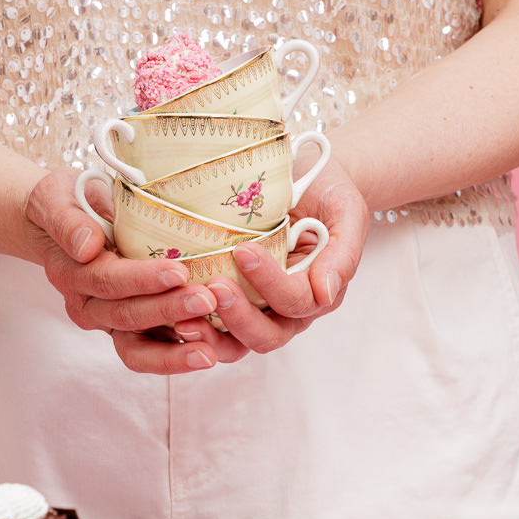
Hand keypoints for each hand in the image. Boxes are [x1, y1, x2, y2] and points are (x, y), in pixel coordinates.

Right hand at [21, 168, 236, 374]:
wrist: (60, 222)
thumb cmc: (65, 203)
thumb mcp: (56, 199)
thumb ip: (68, 221)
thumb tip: (87, 246)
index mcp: (71, 274)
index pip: (107, 281)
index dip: (142, 279)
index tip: (178, 271)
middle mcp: (87, 305)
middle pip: (127, 316)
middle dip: (168, 310)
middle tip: (207, 300)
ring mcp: (108, 321)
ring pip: (137, 347)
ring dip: (173, 352)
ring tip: (209, 353)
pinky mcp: (129, 329)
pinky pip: (150, 351)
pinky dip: (176, 356)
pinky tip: (209, 354)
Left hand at [176, 152, 370, 355]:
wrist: (305, 175)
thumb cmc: (327, 192)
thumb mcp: (346, 212)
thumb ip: (343, 254)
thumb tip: (326, 293)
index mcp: (319, 291)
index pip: (295, 301)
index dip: (271, 283)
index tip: (244, 251)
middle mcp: (288, 309)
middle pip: (267, 335)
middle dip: (240, 317)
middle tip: (214, 287)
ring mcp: (259, 309)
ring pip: (239, 343)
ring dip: (212, 335)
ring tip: (184, 319)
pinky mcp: (231, 302)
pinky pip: (215, 330)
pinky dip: (197, 329)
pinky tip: (172, 317)